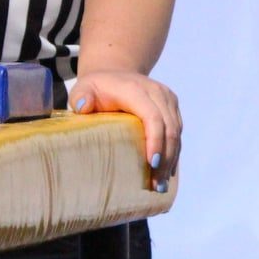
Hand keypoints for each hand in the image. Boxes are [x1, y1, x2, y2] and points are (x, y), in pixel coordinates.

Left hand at [71, 70, 180, 191]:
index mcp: (137, 89)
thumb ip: (80, 96)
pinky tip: (166, 173)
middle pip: (170, 128)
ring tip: (160, 185)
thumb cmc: (96, 88)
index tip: (151, 164)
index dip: (155, 141)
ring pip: (177, 133)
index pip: (153, 116)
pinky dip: (173, 154)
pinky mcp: (173, 109)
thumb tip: (83, 107)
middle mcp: (158, 92)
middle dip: (165, 158)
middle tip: (156, 185)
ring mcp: (168, 100)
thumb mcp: (83, 88)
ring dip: (171, 160)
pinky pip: (178, 133)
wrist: (115, 73)